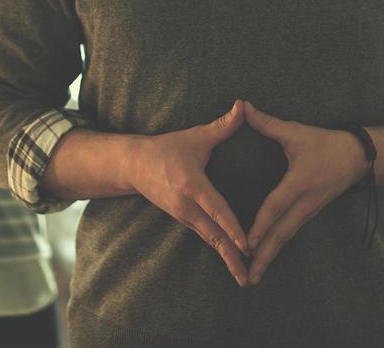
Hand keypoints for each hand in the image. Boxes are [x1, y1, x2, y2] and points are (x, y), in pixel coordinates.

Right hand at [125, 100, 250, 285]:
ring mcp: (184, 216)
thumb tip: (243, 106)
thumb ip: (222, 126)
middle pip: (214, 236)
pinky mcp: (183, 220)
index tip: (247, 245)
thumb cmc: (167, 149)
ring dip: (227, 259)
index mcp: (192, 187)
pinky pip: (205, 237)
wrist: (134, 165)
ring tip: (245, 277)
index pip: (217, 210)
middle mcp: (187, 207)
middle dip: (232, 257)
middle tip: (249, 276)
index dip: (233, 228)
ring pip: (210, 240)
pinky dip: (220, 249)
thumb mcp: (195, 136)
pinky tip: (233, 261)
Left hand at [242, 100, 369, 284]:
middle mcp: (304, 203)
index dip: (261, 225)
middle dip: (263, 255)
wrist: (358, 157)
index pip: (276, 207)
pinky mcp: (309, 214)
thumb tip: (242, 107)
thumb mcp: (296, 131)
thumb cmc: (325, 143)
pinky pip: (290, 234)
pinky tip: (264, 259)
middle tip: (247, 276)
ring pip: (285, 238)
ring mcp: (308, 211)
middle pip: (281, 234)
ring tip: (252, 276)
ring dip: (269, 257)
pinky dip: (276, 248)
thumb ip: (267, 123)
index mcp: (299, 183)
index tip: (247, 244)